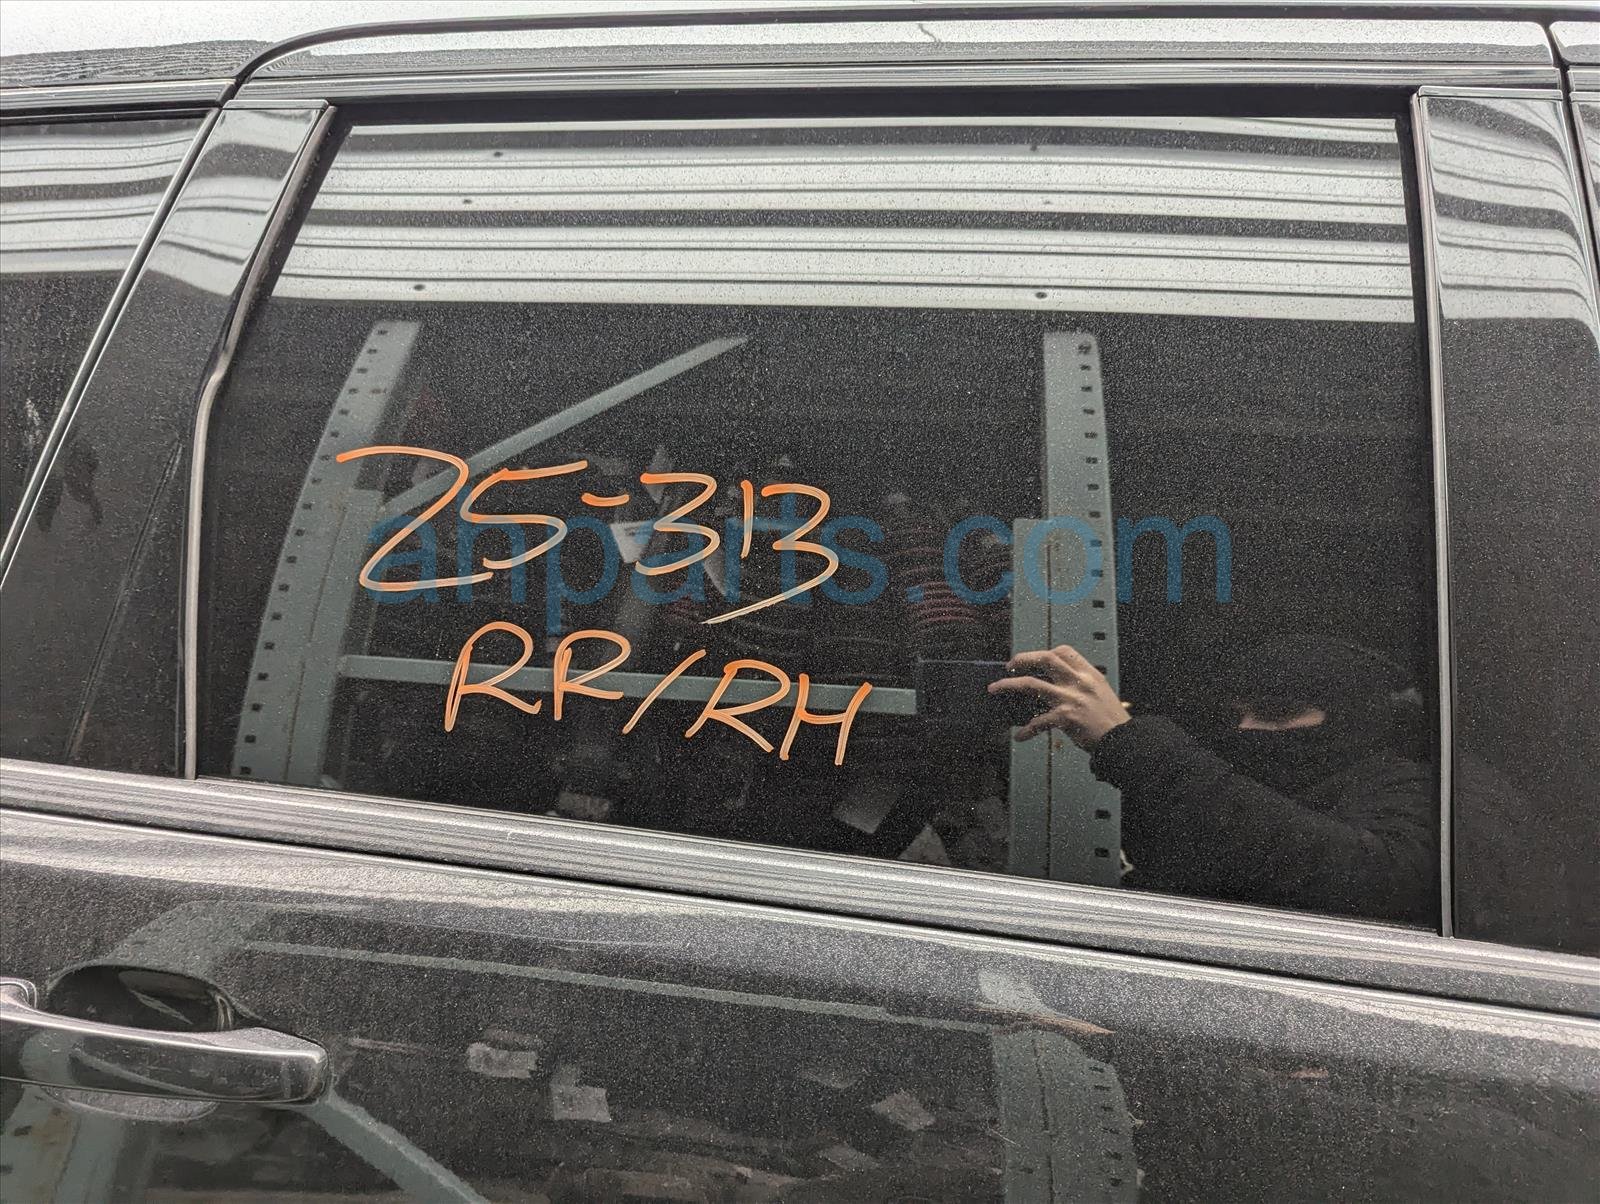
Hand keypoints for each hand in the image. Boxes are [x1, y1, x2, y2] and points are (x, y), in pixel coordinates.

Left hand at [988, 645, 1129, 749]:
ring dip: (1008, 685)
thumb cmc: (1112, 721)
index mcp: (1088, 674)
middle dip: (1023, 658)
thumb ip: (1082, 686)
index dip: (1045, 652)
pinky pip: (1038, 721)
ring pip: (1031, 684)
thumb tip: (1057, 686)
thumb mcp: (1100, 693)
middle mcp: (1078, 681)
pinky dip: (1026, 730)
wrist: (1123, 740)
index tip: (1034, 658)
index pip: (1064, 651)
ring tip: (995, 689)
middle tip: (1009, 665)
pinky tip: (1020, 736)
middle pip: (1045, 659)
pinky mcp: (1065, 717)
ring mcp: (1070, 698)